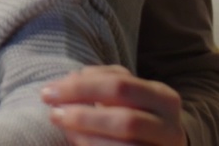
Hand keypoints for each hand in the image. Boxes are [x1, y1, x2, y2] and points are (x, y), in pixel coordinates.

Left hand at [42, 65, 185, 144]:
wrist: (158, 143)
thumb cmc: (132, 112)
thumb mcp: (122, 92)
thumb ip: (98, 81)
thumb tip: (69, 79)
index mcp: (162, 96)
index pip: (119, 85)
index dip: (80, 87)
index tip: (48, 92)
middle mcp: (170, 126)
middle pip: (126, 120)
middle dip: (83, 116)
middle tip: (53, 113)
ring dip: (87, 137)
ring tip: (64, 128)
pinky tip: (76, 141)